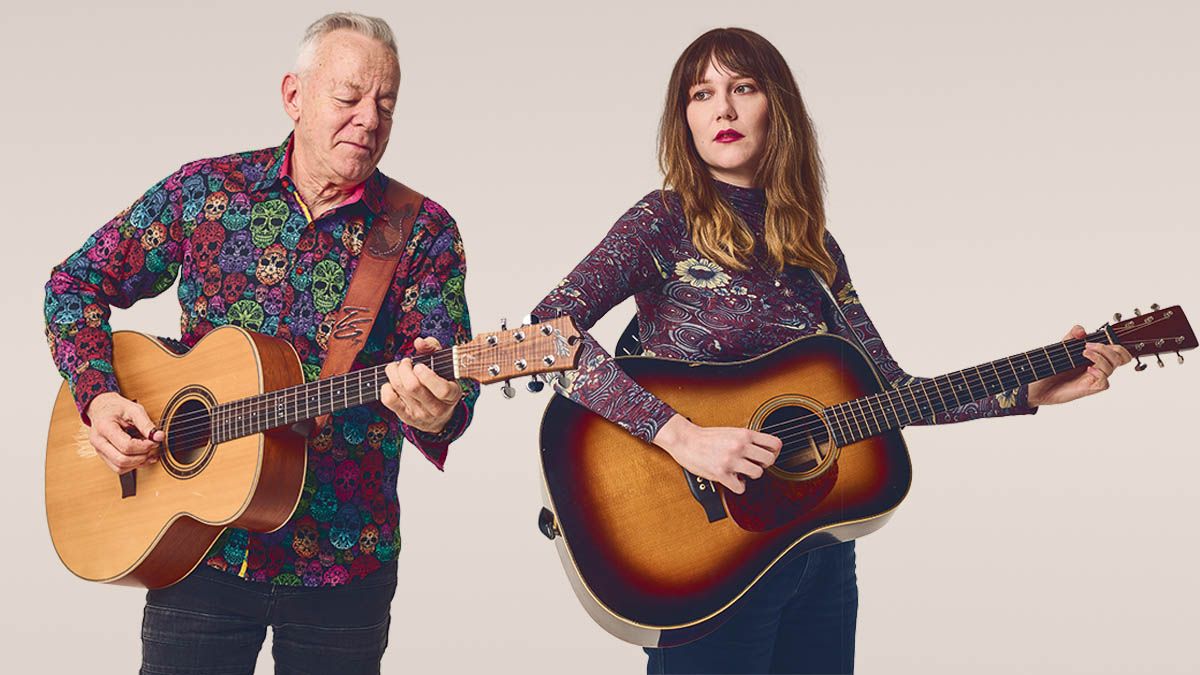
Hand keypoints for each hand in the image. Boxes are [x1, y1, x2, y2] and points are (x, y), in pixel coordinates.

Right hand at [84, 392, 163, 473]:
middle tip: (152, 447)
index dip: (144, 446)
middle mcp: (98, 441)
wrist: (102, 407)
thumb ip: (146, 424)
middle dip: (142, 456)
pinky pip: (118, 468)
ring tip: (148, 452)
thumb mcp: (134, 409)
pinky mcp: (104, 455)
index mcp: (104, 427)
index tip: (154, 441)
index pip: (126, 446)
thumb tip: (159, 437)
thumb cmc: (117, 408)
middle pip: (121, 460)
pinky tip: (142, 457)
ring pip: (119, 467)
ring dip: (138, 463)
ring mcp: (99, 450)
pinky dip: (132, 465)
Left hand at [380, 337, 462, 433]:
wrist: (439, 415)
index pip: (441, 390)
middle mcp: (437, 408)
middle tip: (406, 362)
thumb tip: (419, 342)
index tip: (419, 365)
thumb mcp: (444, 365)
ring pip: (400, 389)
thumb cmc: (441, 383)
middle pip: (413, 387)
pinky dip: (386, 387)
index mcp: (452, 395)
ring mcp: (420, 414)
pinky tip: (391, 382)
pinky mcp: (406, 417)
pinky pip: (389, 400)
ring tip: (398, 367)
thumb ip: (433, 349)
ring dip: (394, 372)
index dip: (427, 376)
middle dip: (405, 368)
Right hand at [652, 414, 781, 493]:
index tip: (767, 455)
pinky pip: (741, 487)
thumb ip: (747, 439)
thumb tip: (763, 450)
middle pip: (769, 460)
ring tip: (741, 471)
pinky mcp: (721, 473)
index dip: (775, 452)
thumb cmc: (706, 437)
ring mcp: (731, 460)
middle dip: (763, 464)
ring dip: (750, 475)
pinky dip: (738, 486)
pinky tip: (733, 479)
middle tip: (754, 464)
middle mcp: (740, 446)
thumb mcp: (731, 431)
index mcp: (744, 434)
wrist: (685, 440)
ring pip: (757, 474)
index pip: (775, 443)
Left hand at [1027, 325, 1132, 405]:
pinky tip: (1088, 369)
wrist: (1038, 386)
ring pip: (1113, 366)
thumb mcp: (1061, 348)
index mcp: (1096, 356)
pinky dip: (1099, 373)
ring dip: (1100, 356)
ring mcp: (1095, 377)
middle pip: (1121, 357)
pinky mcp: (1091, 388)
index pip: (1118, 350)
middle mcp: (1098, 366)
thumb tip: (1082, 330)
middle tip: (1088, 346)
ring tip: (1083, 353)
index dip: (1114, 343)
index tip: (1096, 339)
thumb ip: (1072, 336)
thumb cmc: (1051, 369)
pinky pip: (1104, 382)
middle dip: (1108, 348)